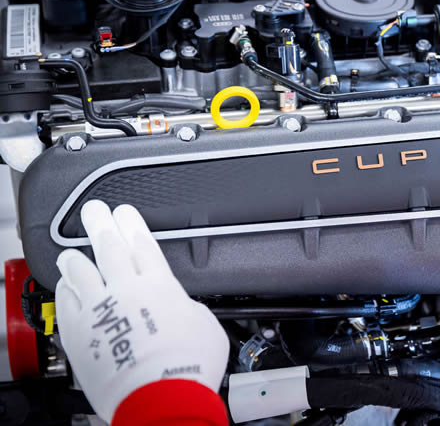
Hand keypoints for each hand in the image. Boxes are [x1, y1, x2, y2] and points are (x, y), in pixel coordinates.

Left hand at [55, 200, 228, 422]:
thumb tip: (183, 311)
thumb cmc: (189, 366)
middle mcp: (128, 290)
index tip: (124, 212)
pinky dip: (65, 290)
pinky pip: (65, 302)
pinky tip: (65, 286)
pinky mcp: (79, 333)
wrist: (162, 396)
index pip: (142, 244)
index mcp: (161, 285)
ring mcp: (100, 310)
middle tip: (94, 211)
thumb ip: (190, 310)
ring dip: (76, 258)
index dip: (132, 225)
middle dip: (101, 224)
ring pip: (81, 272)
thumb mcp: (207, 327)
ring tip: (72, 251)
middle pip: (109, 247)